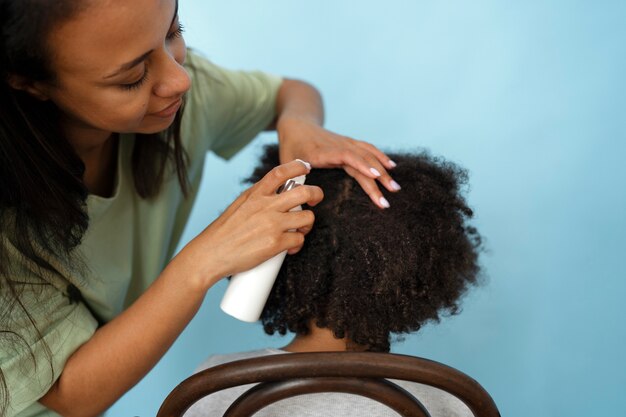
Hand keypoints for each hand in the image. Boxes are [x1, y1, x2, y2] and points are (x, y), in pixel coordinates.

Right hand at [180, 160, 323, 287]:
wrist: (211, 253)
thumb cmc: (223, 232)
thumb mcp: (239, 205)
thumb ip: (258, 197)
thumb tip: (276, 193)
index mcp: (255, 194)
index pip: (281, 172)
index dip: (297, 166)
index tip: (305, 168)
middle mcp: (266, 206)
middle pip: (304, 192)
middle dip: (316, 194)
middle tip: (315, 200)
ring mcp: (272, 224)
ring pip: (307, 217)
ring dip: (307, 224)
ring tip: (300, 230)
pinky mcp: (275, 243)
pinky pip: (299, 240)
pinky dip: (297, 244)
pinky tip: (289, 247)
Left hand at [277, 116, 400, 208]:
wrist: (297, 124)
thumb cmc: (291, 147)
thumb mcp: (286, 162)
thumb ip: (292, 179)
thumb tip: (298, 197)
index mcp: (323, 151)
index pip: (347, 156)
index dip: (361, 165)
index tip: (375, 176)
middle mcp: (339, 145)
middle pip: (363, 159)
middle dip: (379, 177)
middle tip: (390, 194)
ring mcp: (346, 143)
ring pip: (368, 155)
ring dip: (383, 169)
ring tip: (395, 186)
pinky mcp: (350, 143)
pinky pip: (368, 149)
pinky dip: (380, 157)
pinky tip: (392, 166)